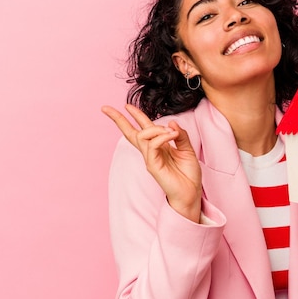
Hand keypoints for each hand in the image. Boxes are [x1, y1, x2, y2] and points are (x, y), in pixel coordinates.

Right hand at [102, 104, 201, 221]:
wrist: (191, 192)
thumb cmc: (188, 173)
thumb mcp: (187, 148)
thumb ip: (180, 135)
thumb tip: (171, 122)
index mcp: (158, 146)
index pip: (142, 129)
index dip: (134, 116)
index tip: (124, 106)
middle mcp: (151, 151)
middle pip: (131, 132)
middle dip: (118, 119)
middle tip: (106, 108)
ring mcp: (150, 158)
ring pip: (143, 135)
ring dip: (156, 129)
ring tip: (171, 133)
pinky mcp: (152, 165)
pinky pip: (152, 145)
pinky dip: (162, 137)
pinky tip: (171, 136)